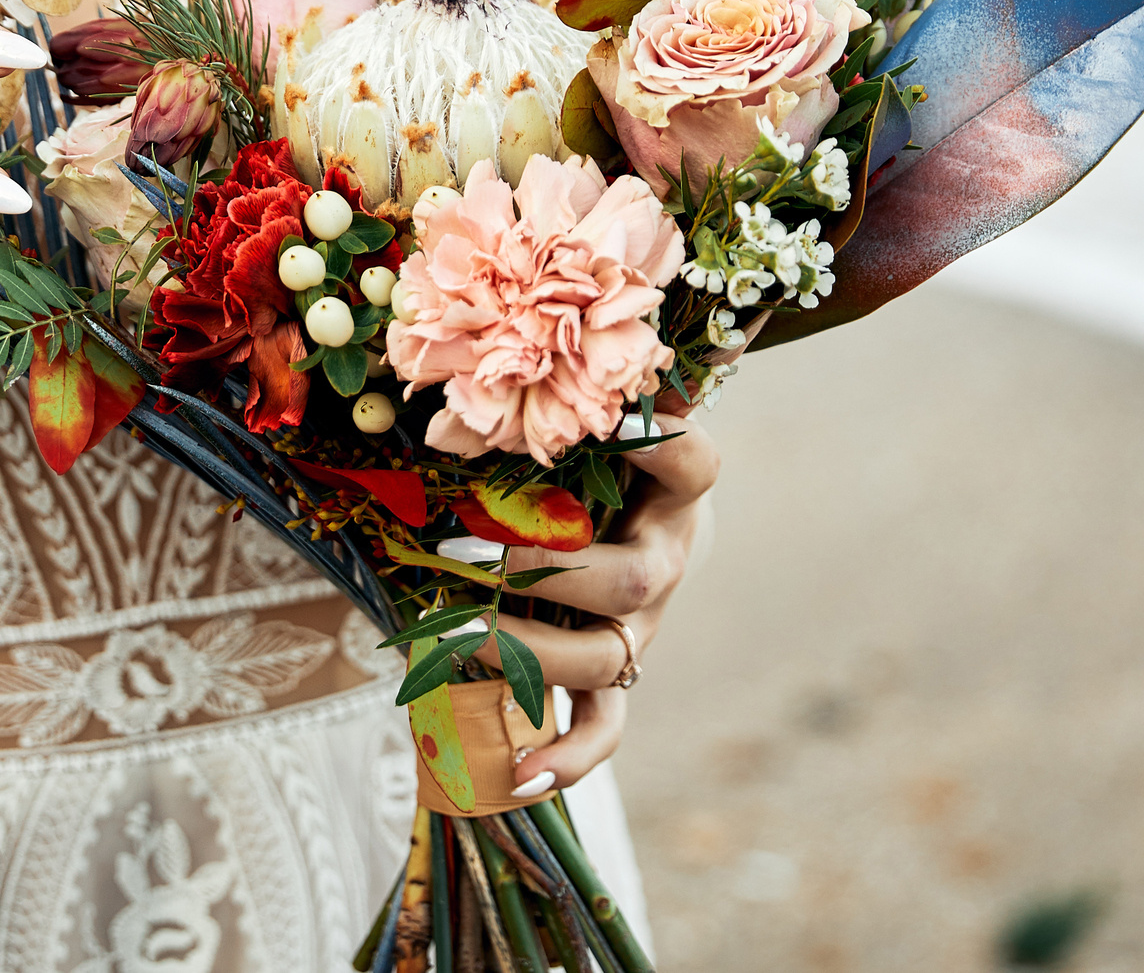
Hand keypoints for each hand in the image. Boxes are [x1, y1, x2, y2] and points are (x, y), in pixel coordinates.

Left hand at [454, 421, 719, 794]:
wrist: (633, 505)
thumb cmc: (594, 446)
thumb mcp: (588, 418)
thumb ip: (559, 402)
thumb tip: (494, 368)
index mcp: (675, 485)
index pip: (692, 462)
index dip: (659, 445)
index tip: (613, 423)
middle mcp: (665, 555)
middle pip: (627, 581)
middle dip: (540, 573)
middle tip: (459, 552)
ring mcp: (643, 622)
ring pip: (605, 657)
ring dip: (523, 652)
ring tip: (451, 640)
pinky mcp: (617, 669)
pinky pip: (604, 725)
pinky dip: (564, 757)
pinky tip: (515, 776)